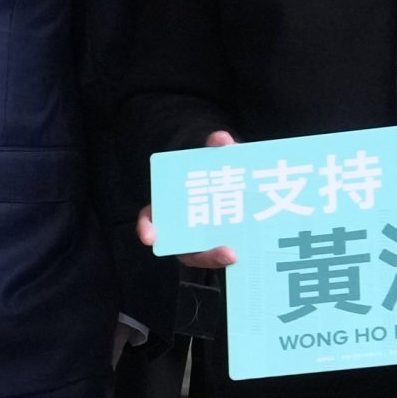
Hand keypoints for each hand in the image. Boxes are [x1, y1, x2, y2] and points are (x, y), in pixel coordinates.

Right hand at [138, 126, 238, 266]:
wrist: (242, 188)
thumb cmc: (219, 176)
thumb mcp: (217, 164)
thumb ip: (217, 153)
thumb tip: (221, 139)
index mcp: (171, 209)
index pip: (151, 219)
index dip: (146, 228)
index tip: (149, 238)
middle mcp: (183, 231)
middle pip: (186, 250)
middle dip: (206, 255)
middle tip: (227, 253)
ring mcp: (203, 244)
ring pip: (207, 259)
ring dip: (219, 258)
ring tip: (236, 255)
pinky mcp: (224, 251)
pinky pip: (227, 258)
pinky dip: (235, 255)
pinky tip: (249, 253)